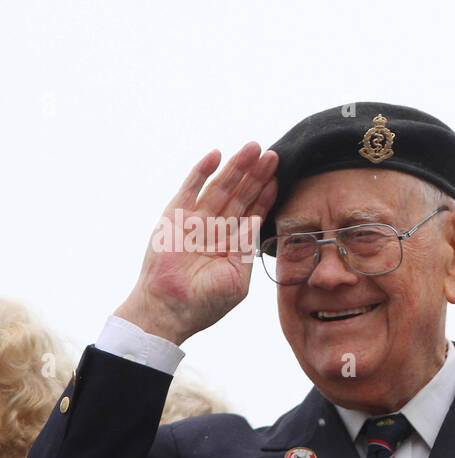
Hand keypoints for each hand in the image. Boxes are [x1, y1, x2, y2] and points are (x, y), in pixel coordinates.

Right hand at [116, 142, 277, 344]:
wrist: (171, 309)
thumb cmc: (205, 301)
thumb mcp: (237, 278)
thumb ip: (246, 249)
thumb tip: (257, 221)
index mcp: (231, 243)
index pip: (252, 212)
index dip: (266, 194)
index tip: (280, 176)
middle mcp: (215, 228)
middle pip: (240, 194)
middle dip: (256, 174)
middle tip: (273, 154)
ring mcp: (195, 219)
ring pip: (221, 186)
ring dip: (237, 167)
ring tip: (253, 148)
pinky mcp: (174, 215)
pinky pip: (190, 188)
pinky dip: (202, 171)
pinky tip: (217, 155)